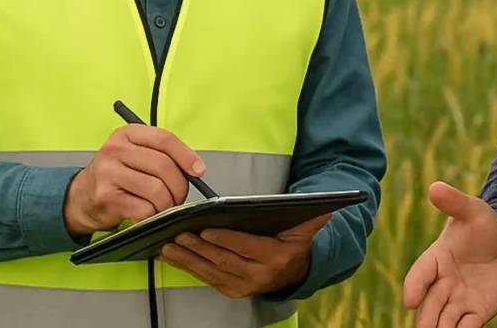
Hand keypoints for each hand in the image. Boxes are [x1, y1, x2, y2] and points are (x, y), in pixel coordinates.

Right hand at [63, 124, 204, 235]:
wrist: (79, 199)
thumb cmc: (114, 176)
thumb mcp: (133, 155)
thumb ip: (160, 155)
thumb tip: (194, 169)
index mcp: (126, 134)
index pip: (165, 139)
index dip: (186, 156)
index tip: (198, 170)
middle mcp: (115, 150)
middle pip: (164, 166)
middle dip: (179, 186)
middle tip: (179, 197)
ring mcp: (109, 173)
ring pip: (157, 190)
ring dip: (167, 204)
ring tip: (163, 206)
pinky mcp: (107, 197)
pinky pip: (144, 209)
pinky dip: (153, 215)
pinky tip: (148, 213)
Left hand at [159, 213, 331, 297]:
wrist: (293, 274)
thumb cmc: (294, 244)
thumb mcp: (306, 230)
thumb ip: (314, 218)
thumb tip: (328, 206)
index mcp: (274, 258)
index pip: (246, 248)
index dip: (226, 240)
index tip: (206, 230)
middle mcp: (258, 276)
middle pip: (224, 261)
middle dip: (199, 249)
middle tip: (179, 235)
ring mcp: (243, 286)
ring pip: (211, 272)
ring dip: (187, 260)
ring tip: (168, 246)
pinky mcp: (231, 290)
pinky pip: (207, 279)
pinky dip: (188, 268)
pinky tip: (173, 257)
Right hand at [403, 182, 496, 327]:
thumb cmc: (483, 225)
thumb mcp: (472, 210)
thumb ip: (454, 202)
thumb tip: (435, 187)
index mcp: (436, 258)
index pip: (420, 273)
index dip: (414, 286)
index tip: (410, 300)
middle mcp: (443, 283)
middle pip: (430, 304)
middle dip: (426, 318)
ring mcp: (459, 299)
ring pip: (445, 320)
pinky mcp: (476, 312)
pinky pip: (468, 327)